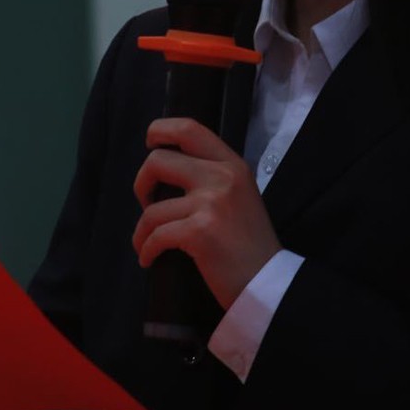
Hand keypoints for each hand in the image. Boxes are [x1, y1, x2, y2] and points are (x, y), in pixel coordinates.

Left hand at [132, 118, 281, 308]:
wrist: (268, 281)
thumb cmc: (250, 244)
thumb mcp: (240, 196)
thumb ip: (212, 178)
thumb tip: (168, 173)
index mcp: (232, 164)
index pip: (189, 128)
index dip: (161, 130)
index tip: (150, 146)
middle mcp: (222, 177)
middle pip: (157, 161)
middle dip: (141, 184)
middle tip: (148, 205)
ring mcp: (211, 203)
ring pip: (151, 208)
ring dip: (141, 230)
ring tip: (147, 243)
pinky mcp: (199, 231)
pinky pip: (155, 235)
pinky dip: (146, 249)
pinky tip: (149, 259)